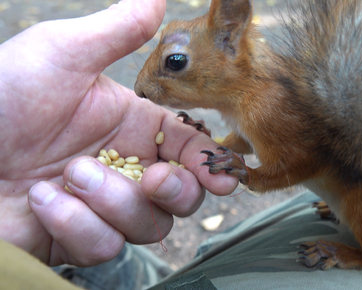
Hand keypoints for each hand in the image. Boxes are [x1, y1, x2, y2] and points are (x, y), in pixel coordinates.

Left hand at [0, 0, 237, 266]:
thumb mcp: (60, 54)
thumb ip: (117, 31)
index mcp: (130, 125)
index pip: (188, 147)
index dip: (210, 163)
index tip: (223, 176)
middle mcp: (123, 166)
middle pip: (182, 196)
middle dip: (176, 192)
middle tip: (152, 180)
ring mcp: (100, 205)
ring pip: (148, 225)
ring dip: (112, 203)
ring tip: (67, 177)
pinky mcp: (75, 237)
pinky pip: (104, 246)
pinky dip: (76, 226)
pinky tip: (42, 202)